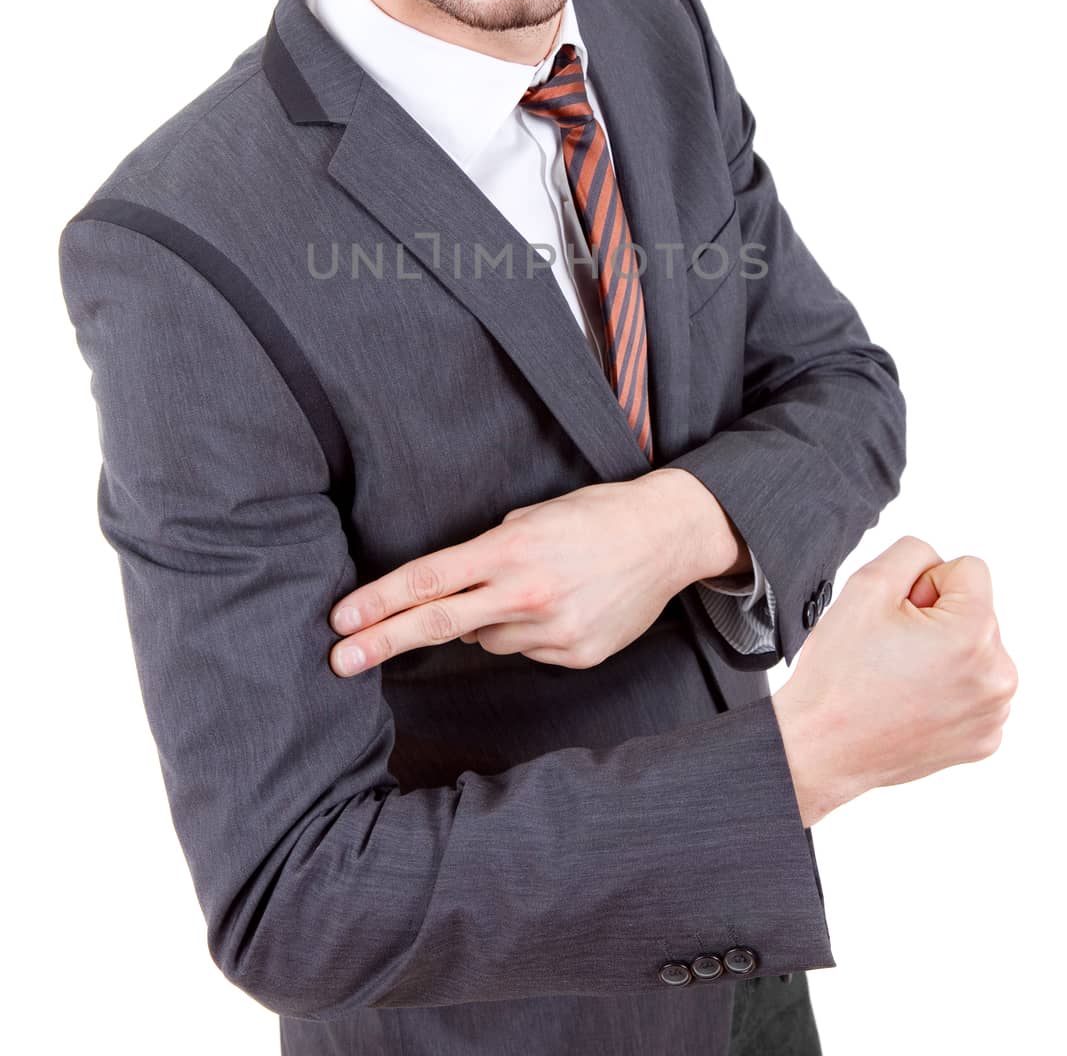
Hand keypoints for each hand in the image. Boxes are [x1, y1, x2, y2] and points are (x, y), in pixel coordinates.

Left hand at [327, 474, 705, 676]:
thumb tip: (450, 596)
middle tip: (337, 661)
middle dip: (382, 641)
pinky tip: (561, 603)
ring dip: (489, 619)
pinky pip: (526, 650)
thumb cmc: (594, 515)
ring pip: (486, 638)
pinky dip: (529, 631)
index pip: (429, 580)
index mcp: (512, 549)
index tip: (342, 619)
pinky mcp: (577, 655)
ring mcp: (554, 631)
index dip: (379, 601)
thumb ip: (487, 557)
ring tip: (535, 587)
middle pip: (437, 623)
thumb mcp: (533, 517)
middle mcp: (528, 593)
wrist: (667, 535)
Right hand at [771, 535, 1019, 826]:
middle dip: (935, 619)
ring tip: (899, 675)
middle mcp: (997, 677)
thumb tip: (936, 564)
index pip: (967, 570)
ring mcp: (993, 713)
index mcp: (974, 635)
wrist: (821, 746)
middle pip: (974, 611)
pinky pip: (973, 689)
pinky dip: (946, 688)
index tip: (900, 615)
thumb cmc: (838, 677)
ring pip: (974, 650)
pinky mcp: (983, 739)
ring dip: (943, 653)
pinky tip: (911, 699)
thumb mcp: (866, 585)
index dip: (924, 584)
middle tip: (892, 649)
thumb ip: (911, 552)